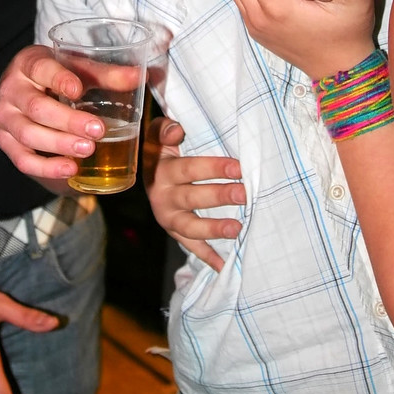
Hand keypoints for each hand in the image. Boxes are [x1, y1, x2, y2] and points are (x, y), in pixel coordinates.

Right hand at [0, 45, 104, 179]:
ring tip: (88, 150)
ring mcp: (5, 118)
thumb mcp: (80, 69)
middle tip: (98, 130)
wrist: (32, 88)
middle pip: (36, 107)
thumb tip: (142, 76)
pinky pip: (22, 159)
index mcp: (28, 63)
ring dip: (59, 144)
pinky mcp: (6, 142)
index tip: (78, 90)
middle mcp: (10, 89)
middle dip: (68, 121)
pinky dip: (46, 167)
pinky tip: (70, 169)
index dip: (59, 79)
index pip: (41, 69)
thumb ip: (108, 74)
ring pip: (28, 134)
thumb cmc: (59, 75)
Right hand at [143, 117, 245, 272]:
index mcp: (161, 171)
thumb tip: (176, 130)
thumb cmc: (162, 150)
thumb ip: (164, 129)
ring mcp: (168, 218)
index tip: (238, 167)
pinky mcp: (175, 233)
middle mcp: (161, 197)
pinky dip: (208, 257)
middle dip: (219, 196)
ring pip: (190, 227)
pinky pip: (191, 247)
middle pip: (192, 198)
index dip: (212, 168)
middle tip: (244, 194)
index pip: (188, 169)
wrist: (149, 174)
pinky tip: (225, 265)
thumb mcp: (158, 135)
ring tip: (237, 228)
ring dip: (213, 229)